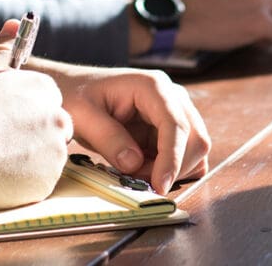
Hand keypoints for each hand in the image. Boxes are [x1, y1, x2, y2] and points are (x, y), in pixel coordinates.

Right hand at [0, 20, 72, 210]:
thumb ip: (2, 48)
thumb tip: (14, 23)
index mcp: (44, 89)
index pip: (46, 100)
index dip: (23, 112)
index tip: (2, 120)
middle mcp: (57, 118)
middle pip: (53, 127)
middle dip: (32, 135)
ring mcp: (55, 152)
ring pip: (47, 155)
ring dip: (28, 158)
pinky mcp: (48, 182)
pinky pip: (40, 181)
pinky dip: (23, 181)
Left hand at [46, 66, 210, 193]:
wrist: (75, 90)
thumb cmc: (77, 96)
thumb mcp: (82, 116)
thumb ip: (108, 138)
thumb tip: (134, 163)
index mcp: (152, 86)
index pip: (176, 124)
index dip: (172, 158)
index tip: (159, 185)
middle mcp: (172, 96)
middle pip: (195, 139)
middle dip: (172, 168)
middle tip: (138, 180)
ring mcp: (176, 112)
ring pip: (195, 150)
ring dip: (172, 170)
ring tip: (136, 171)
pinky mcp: (172, 129)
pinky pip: (186, 155)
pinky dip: (171, 170)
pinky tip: (145, 169)